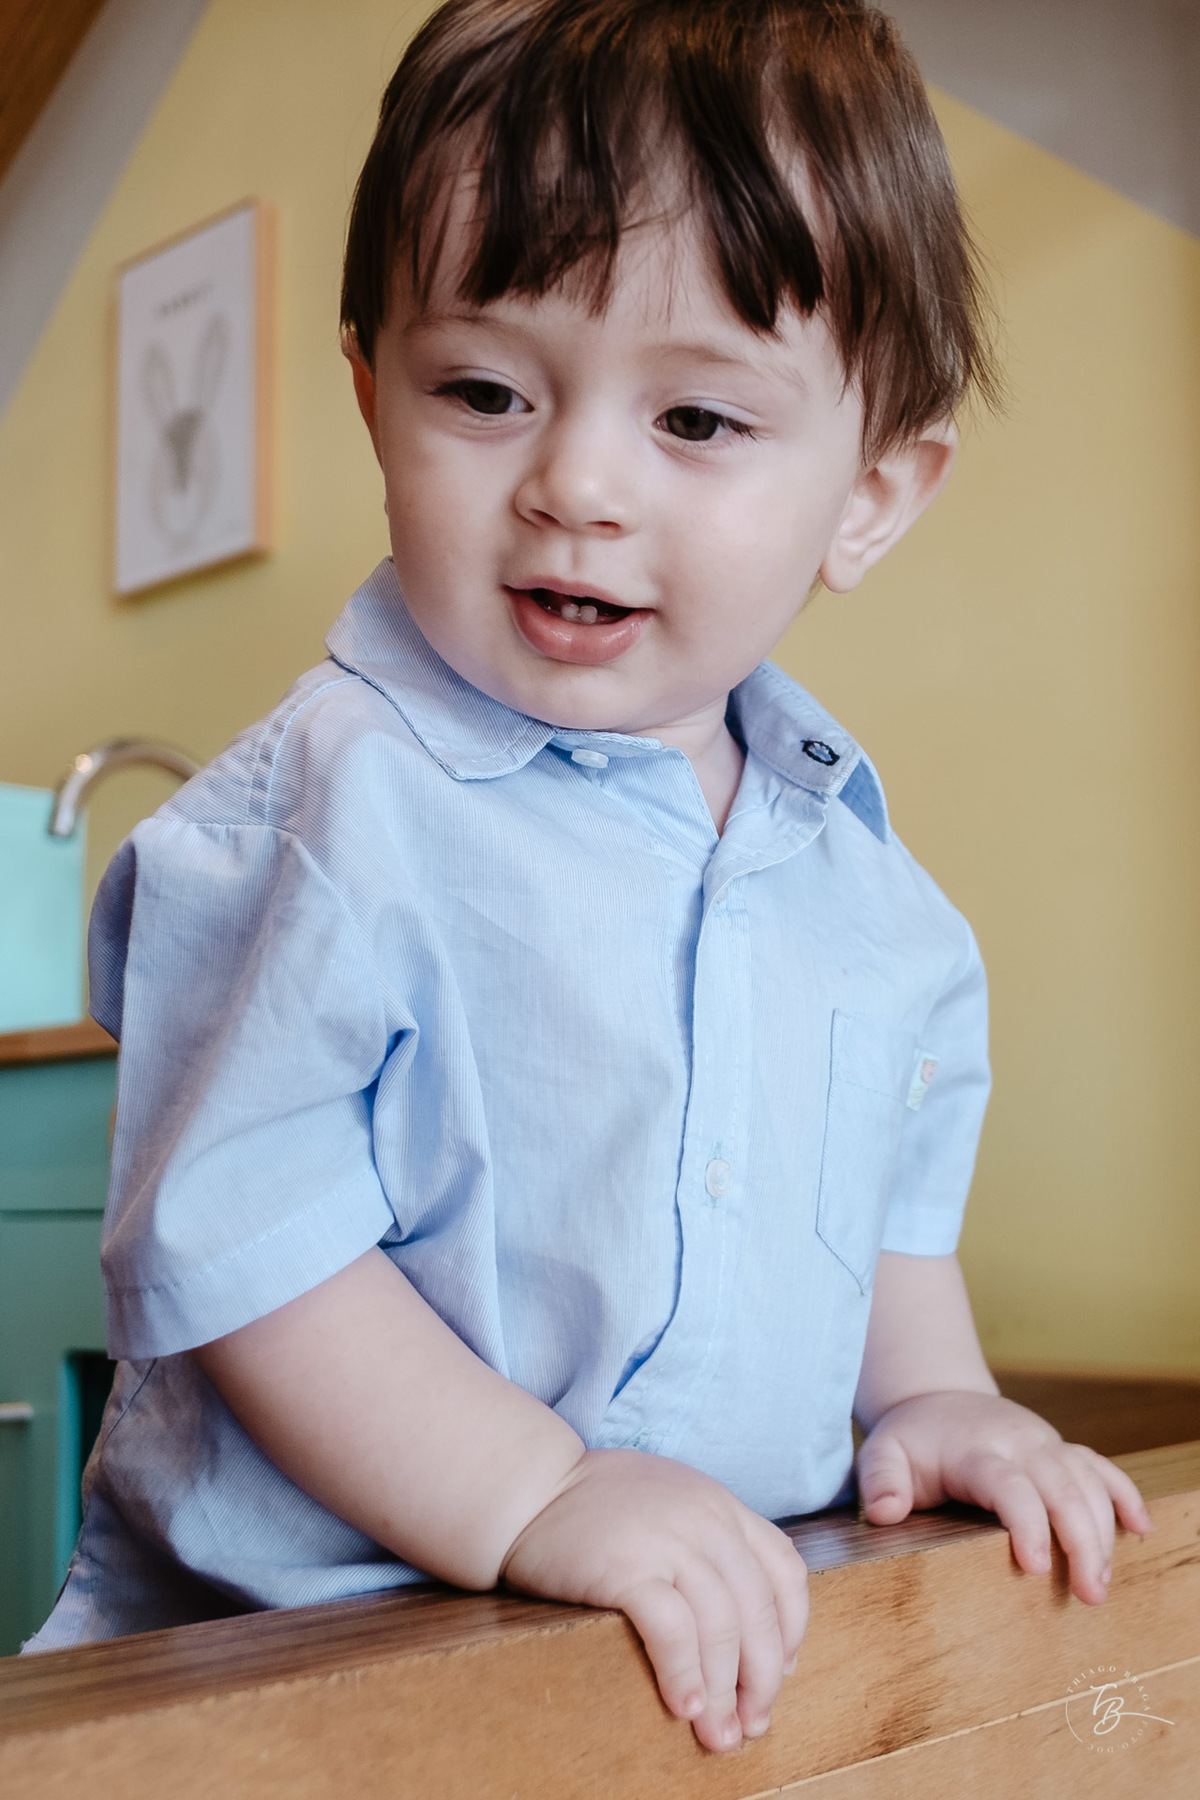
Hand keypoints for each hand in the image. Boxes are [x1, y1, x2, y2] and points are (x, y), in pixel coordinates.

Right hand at [500, 1448, 807, 1753]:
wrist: (529, 1487)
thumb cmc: (595, 1506)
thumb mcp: (670, 1502)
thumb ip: (708, 1543)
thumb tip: (742, 1632)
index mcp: (719, 1506)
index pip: (783, 1570)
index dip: (790, 1629)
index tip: (779, 1672)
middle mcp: (704, 1520)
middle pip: (758, 1610)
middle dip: (760, 1678)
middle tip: (750, 1724)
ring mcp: (666, 1542)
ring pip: (721, 1627)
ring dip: (724, 1691)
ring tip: (717, 1734)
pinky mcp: (626, 1569)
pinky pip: (672, 1632)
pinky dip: (684, 1674)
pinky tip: (683, 1705)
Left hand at [856, 1390, 1152, 1603]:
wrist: (936, 1398)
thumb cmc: (910, 1440)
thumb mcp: (882, 1453)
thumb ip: (879, 1481)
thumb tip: (886, 1512)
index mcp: (976, 1449)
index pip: (1008, 1484)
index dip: (1026, 1522)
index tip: (1036, 1566)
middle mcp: (1019, 1443)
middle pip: (1062, 1486)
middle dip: (1082, 1540)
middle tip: (1089, 1595)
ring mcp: (1045, 1444)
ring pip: (1089, 1481)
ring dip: (1104, 1532)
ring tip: (1101, 1585)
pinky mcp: (1061, 1449)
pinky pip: (1101, 1467)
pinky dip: (1124, 1494)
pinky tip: (1140, 1528)